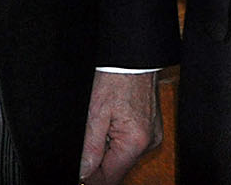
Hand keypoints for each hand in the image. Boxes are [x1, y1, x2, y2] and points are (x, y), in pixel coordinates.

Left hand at [78, 69, 161, 184]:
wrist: (133, 58)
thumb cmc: (117, 77)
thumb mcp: (95, 113)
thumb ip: (90, 147)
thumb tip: (83, 172)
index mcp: (136, 142)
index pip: (110, 177)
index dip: (91, 179)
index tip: (79, 175)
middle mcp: (148, 143)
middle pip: (116, 168)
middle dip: (98, 160)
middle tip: (88, 138)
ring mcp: (151, 136)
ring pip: (122, 156)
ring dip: (106, 149)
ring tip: (99, 125)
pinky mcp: (150, 130)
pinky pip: (129, 144)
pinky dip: (116, 139)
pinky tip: (109, 122)